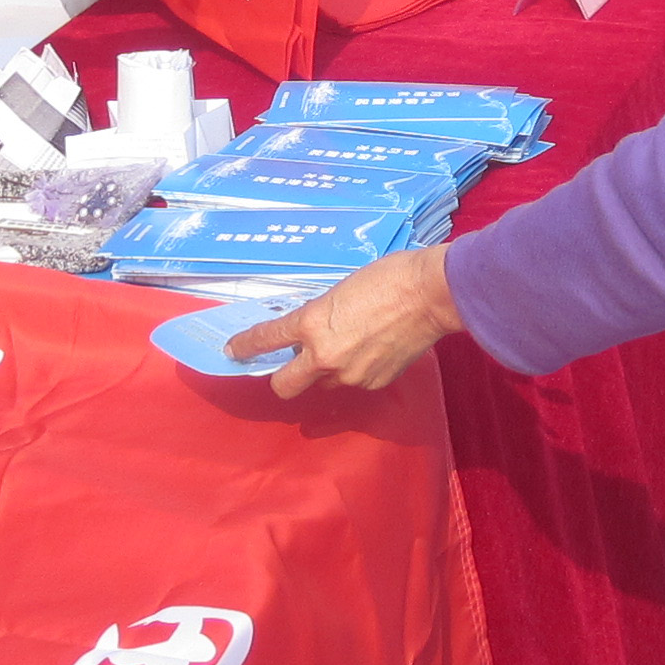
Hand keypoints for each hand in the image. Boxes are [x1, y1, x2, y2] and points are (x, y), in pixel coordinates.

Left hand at [229, 244, 463, 395]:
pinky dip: (354, 370)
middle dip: (281, 378)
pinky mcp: (373, 383)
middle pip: (284, 386)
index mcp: (311, 324)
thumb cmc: (387, 279)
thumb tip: (309, 334)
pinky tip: (371, 349)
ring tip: (347, 346)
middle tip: (289, 364)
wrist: (431, 294)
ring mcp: (349, 375)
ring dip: (324, 371)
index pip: (265, 340)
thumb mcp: (338, 293)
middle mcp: (324, 357)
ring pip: (321, 384)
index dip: (244, 347)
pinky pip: (352, 382)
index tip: (233, 351)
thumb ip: (318, 318)